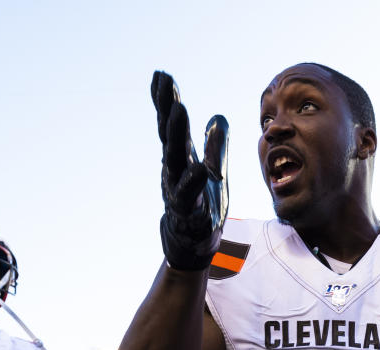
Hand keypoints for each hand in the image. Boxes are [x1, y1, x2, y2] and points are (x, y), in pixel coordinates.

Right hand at [151, 70, 228, 270]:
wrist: (192, 244)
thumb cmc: (202, 205)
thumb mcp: (213, 171)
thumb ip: (215, 146)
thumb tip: (218, 117)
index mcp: (181, 158)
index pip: (172, 125)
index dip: (166, 101)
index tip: (160, 75)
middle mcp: (175, 170)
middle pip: (169, 135)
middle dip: (167, 108)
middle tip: (165, 83)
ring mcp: (178, 190)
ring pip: (175, 159)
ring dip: (176, 134)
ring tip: (179, 110)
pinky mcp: (188, 212)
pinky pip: (189, 196)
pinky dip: (192, 182)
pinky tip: (198, 168)